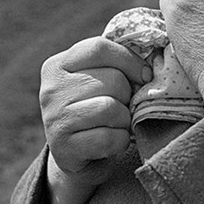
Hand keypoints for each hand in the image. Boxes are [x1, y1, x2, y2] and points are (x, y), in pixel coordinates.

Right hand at [39, 36, 149, 203]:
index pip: (99, 48)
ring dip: (124, 119)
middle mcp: (50, 89)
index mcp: (58, 64)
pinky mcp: (62, 147)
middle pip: (111, 80)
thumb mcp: (97, 79)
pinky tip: (113, 141)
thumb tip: (153, 54)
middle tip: (124, 107)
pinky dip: (120, 140)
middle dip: (128, 95)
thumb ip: (114, 63)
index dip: (130, 60)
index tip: (144, 75)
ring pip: (111, 108)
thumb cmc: (95, 108)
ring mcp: (53, 118)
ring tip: (118, 124)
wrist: (76, 155)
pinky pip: (108, 138)